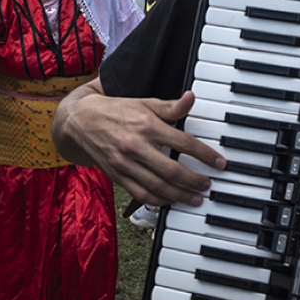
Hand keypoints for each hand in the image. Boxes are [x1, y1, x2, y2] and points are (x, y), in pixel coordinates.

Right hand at [53, 79, 225, 206]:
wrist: (81, 121)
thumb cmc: (115, 111)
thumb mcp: (143, 103)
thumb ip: (169, 107)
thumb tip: (191, 98)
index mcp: (145, 125)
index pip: (183, 143)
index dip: (205, 155)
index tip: (219, 163)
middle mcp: (135, 145)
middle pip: (172, 169)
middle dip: (194, 180)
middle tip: (208, 184)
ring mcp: (125, 163)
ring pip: (157, 185)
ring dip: (180, 195)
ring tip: (195, 198)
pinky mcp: (117, 175)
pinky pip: (140, 193)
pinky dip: (158, 200)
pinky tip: (171, 200)